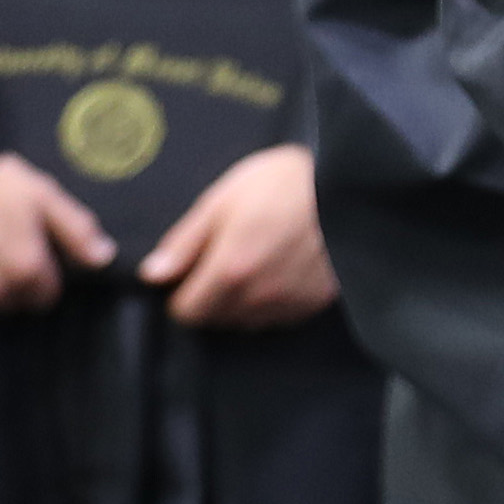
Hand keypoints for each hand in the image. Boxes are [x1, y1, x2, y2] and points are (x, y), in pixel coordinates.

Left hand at [144, 144, 338, 326]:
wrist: (351, 184)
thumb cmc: (284, 182)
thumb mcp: (223, 198)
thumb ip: (184, 241)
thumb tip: (152, 274)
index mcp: (229, 271)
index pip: (185, 312)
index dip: (182, 291)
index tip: (194, 268)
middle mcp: (258, 298)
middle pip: (216, 319)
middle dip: (212, 296)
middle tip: (228, 256)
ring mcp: (290, 304)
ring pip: (248, 320)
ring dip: (243, 301)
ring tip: (259, 261)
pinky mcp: (316, 303)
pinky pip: (280, 315)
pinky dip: (274, 300)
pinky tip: (285, 268)